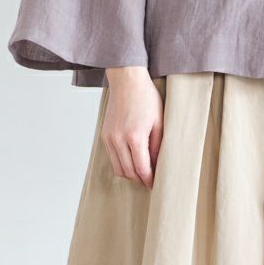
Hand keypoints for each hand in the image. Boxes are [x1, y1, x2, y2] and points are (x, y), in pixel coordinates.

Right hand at [101, 67, 162, 188]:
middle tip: (149, 182)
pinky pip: (112, 158)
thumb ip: (157, 146)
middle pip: (128, 172)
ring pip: (118, 168)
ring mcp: (109, 137)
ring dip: (130, 174)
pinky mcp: (104, 135)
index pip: (141, 168)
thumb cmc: (146, 98)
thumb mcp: (159, 122)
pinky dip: (121, 164)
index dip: (149, 180)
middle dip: (140, 180)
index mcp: (134, 136)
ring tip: (141, 174)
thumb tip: (157, 166)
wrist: (126, 80)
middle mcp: (118, 139)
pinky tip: (131, 162)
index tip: (155, 185)